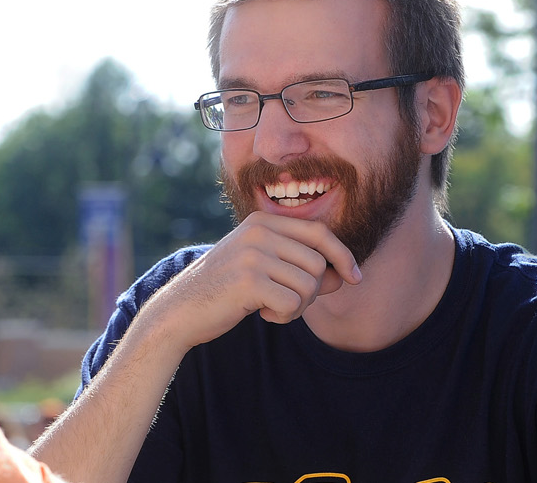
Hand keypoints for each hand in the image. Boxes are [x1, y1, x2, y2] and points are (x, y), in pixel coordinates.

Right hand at [138, 211, 361, 350]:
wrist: (180, 310)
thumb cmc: (225, 291)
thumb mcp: (263, 269)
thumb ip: (300, 267)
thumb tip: (343, 276)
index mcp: (261, 221)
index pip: (319, 232)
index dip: (343, 255)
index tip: (356, 277)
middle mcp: (258, 232)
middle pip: (317, 263)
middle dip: (312, 291)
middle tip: (287, 303)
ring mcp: (252, 255)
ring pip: (308, 285)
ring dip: (298, 306)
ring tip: (272, 308)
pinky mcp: (248, 281)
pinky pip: (292, 302)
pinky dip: (284, 316)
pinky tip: (263, 314)